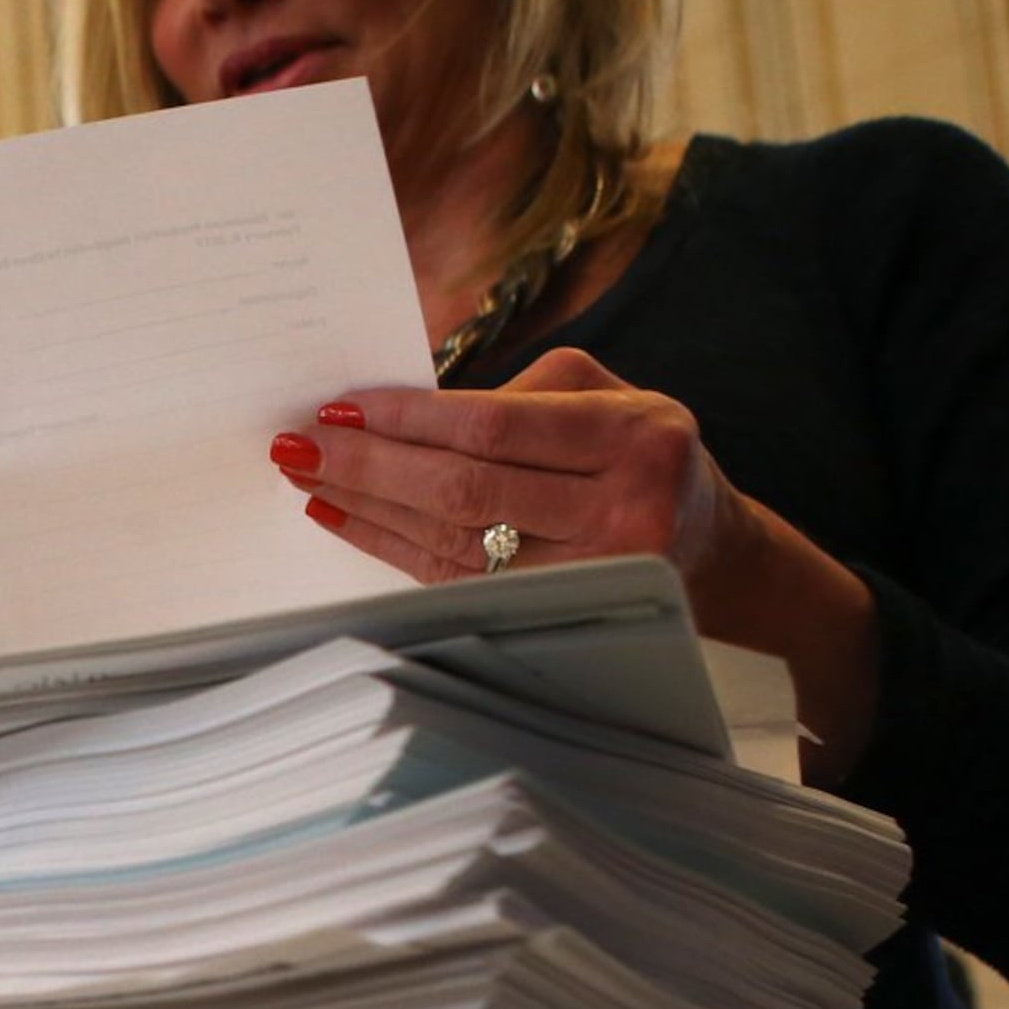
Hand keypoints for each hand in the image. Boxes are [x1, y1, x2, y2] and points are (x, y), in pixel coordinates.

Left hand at [273, 346, 881, 781]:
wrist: (710, 549)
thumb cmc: (641, 452)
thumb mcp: (613, 395)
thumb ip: (522, 391)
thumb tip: (409, 406)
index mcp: (634, 439)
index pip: (495, 430)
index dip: (408, 420)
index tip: (339, 407)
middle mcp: (620, 512)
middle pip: (466, 491)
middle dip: (371, 466)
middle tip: (298, 445)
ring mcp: (592, 577)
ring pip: (452, 543)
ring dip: (367, 510)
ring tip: (308, 478)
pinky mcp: (561, 616)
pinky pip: (453, 579)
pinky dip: (390, 547)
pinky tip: (344, 519)